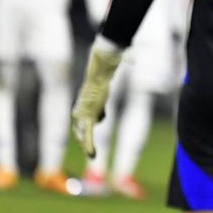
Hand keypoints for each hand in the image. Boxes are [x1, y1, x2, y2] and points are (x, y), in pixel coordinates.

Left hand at [71, 38, 122, 157]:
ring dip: (87, 145)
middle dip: (82, 138)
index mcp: (83, 100)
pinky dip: (90, 146)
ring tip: (92, 155)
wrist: (99, 73)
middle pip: (80, 127)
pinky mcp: (88, 118)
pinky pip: (88, 135)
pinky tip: (92, 155)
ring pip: (83, 134)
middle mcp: (80, 108)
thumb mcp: (110, 73)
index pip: (83, 116)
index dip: (84, 125)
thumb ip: (118, 70)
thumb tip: (133, 57)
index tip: (88, 132)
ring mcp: (83, 114)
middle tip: (87, 149)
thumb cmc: (103, 71)